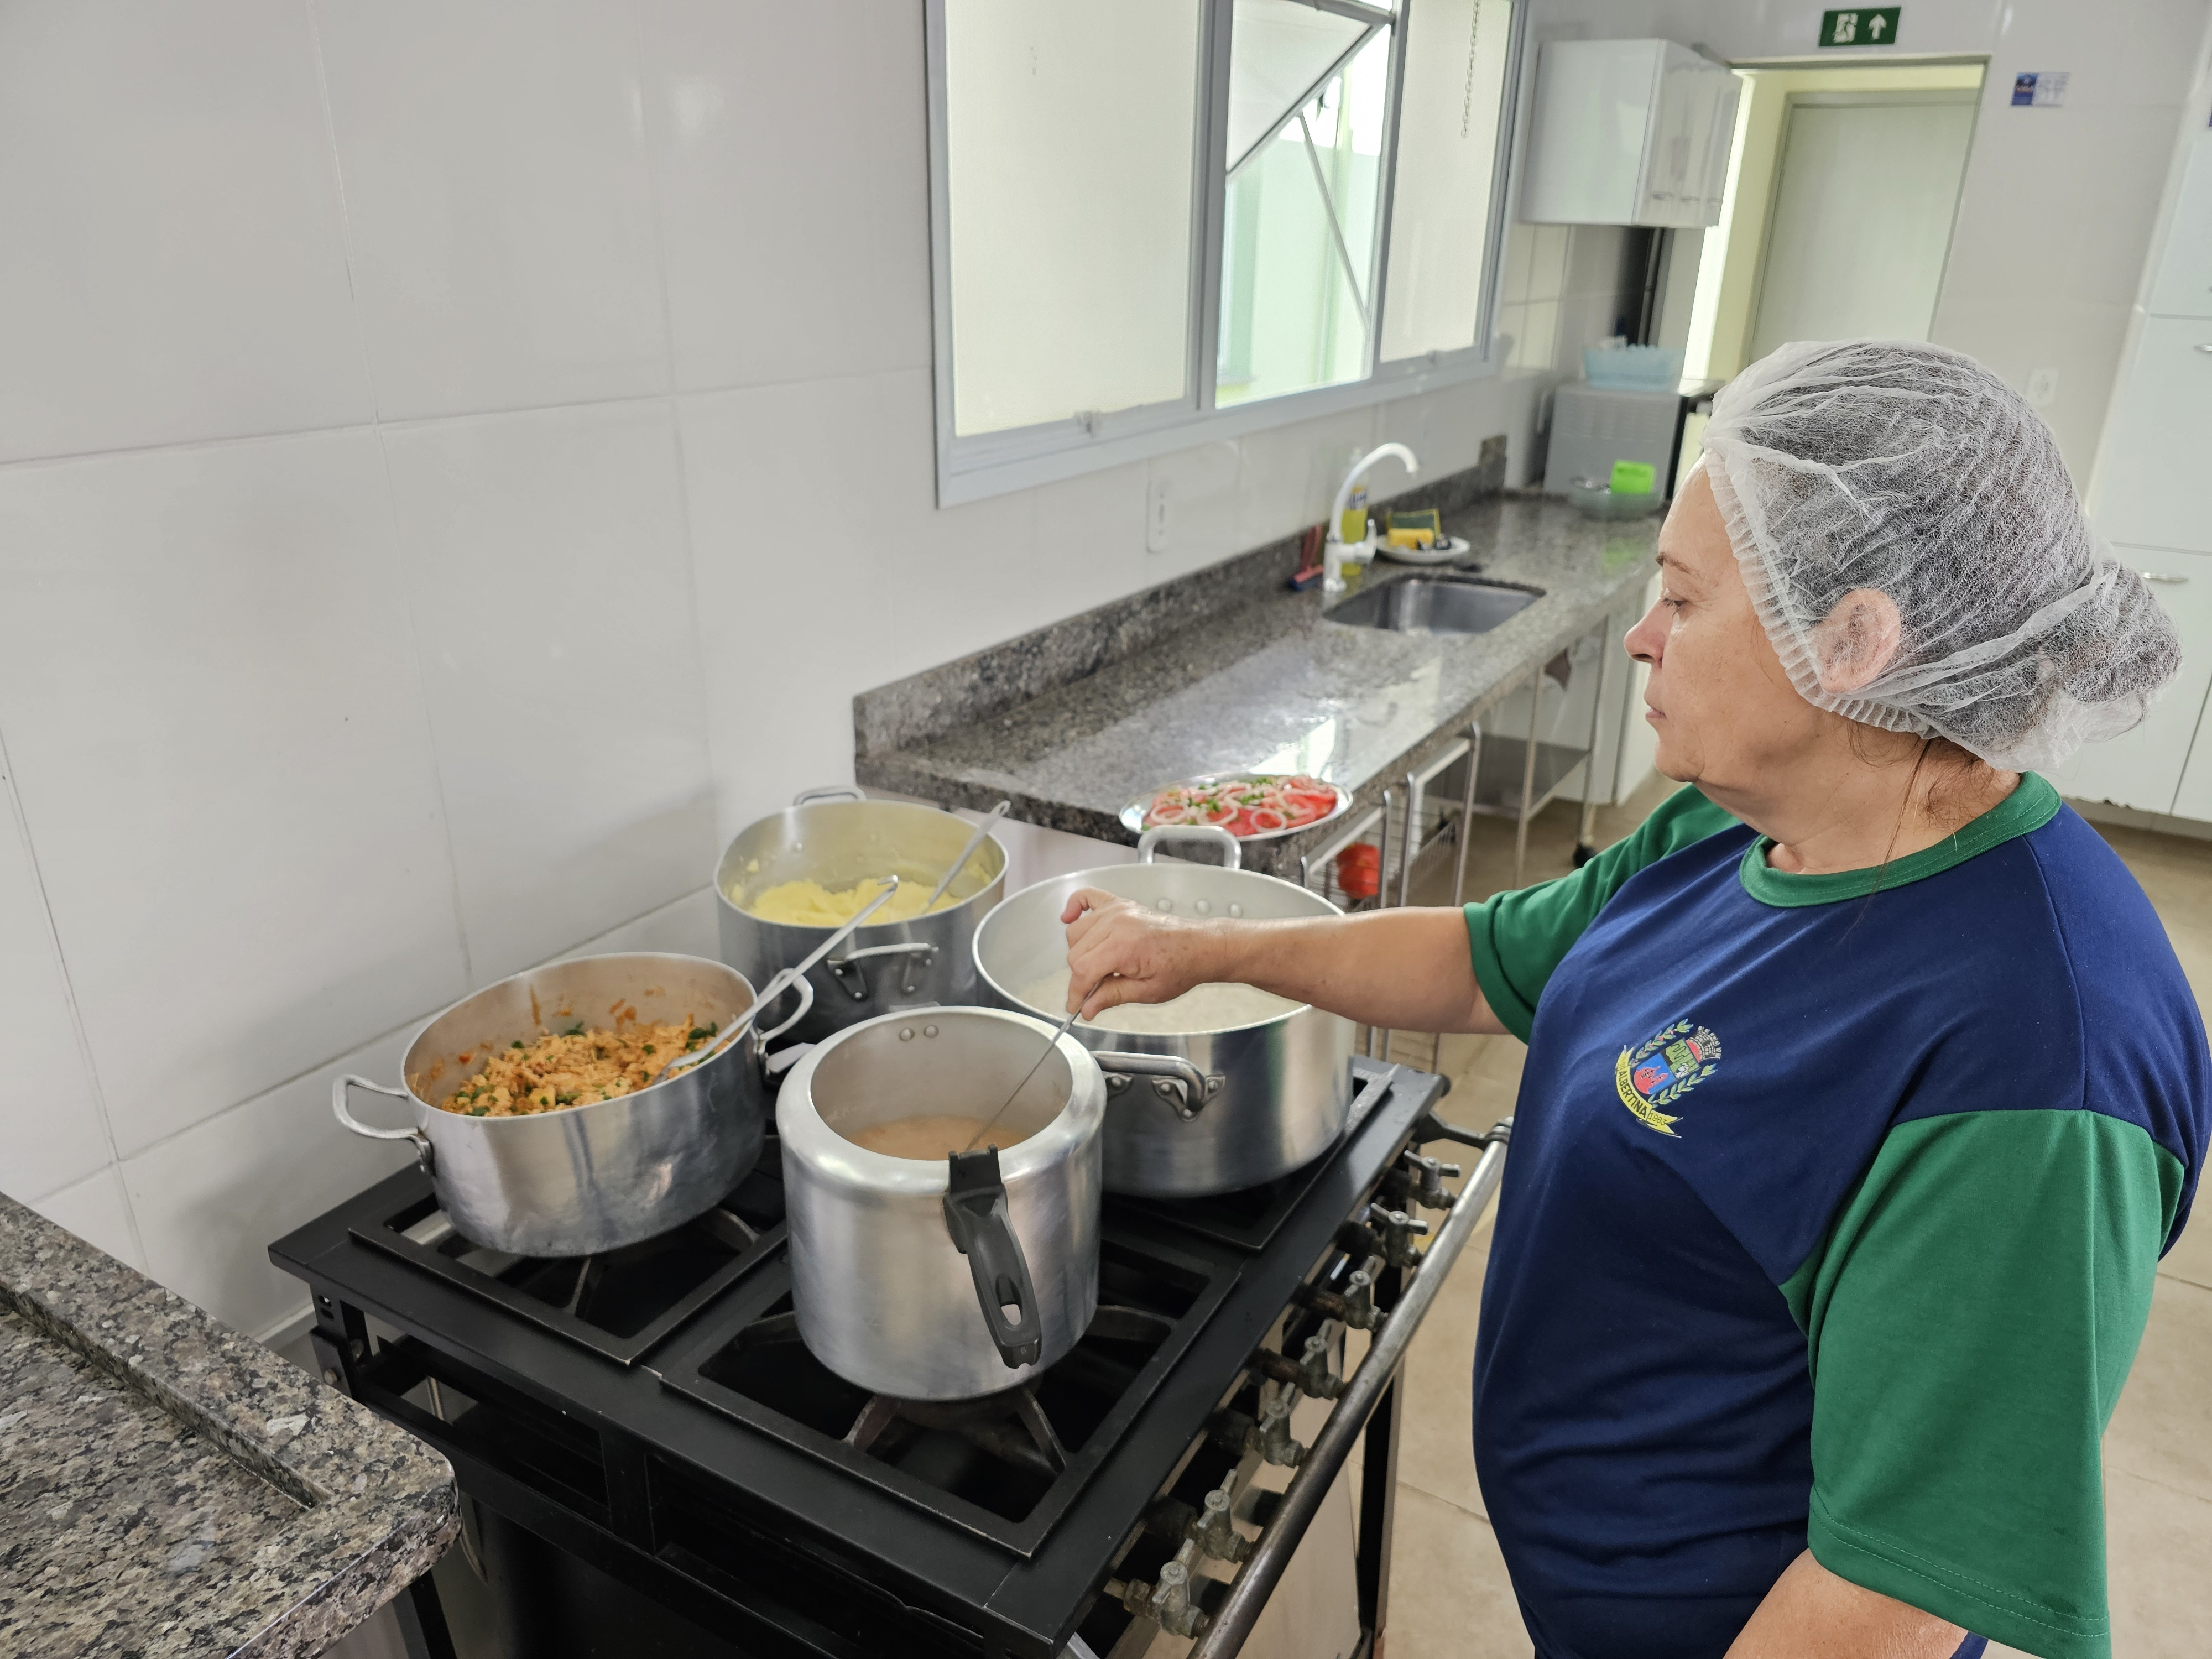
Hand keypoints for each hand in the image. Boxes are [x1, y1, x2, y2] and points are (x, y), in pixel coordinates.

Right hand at [1060, 888, 1226, 1017]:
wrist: (1199, 947)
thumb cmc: (1180, 966)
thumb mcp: (1147, 992)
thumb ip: (1112, 997)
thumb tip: (1088, 1007)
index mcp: (1124, 946)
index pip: (1082, 971)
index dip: (1076, 993)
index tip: (1076, 1006)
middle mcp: (1117, 923)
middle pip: (1075, 953)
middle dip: (1080, 976)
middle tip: (1095, 991)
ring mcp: (1117, 910)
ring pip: (1076, 932)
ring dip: (1080, 952)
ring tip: (1099, 965)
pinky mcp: (1119, 904)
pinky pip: (1086, 896)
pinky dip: (1074, 907)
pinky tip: (1069, 918)